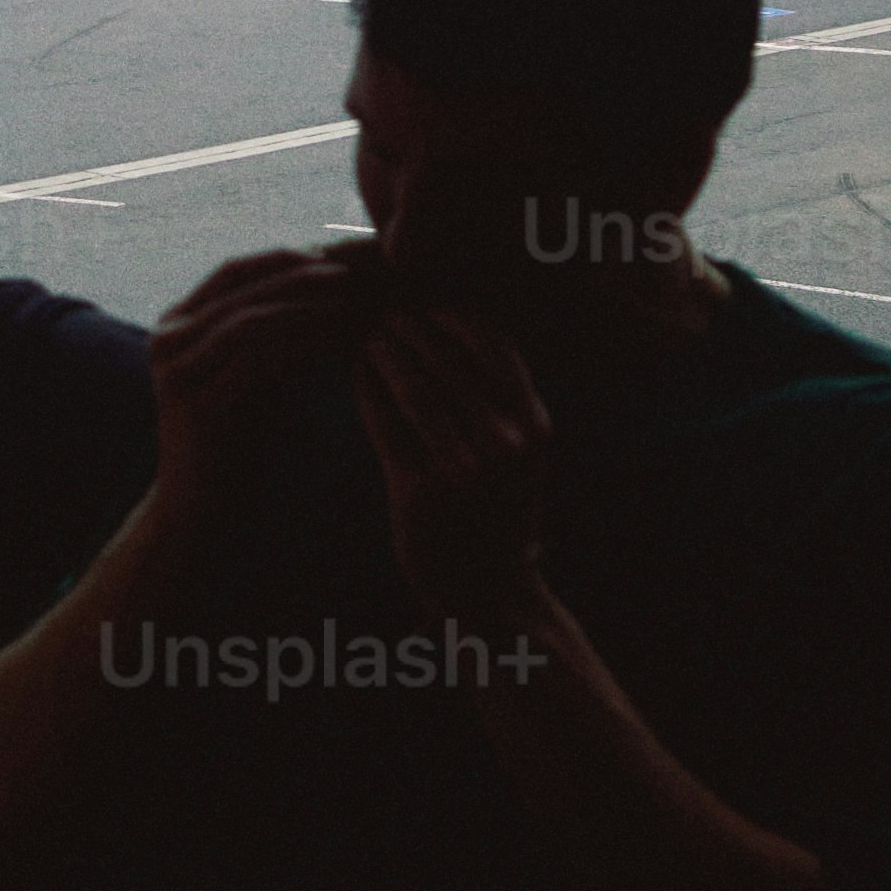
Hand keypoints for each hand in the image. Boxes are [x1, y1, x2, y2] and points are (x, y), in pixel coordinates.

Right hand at [147, 246, 378, 502]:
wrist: (201, 509)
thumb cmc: (236, 443)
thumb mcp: (256, 376)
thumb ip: (276, 334)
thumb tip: (330, 288)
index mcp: (175, 326)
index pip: (231, 272)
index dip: (281, 258)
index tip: (332, 257)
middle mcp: (166, 340)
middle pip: (240, 289)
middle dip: (298, 276)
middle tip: (349, 272)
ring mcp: (175, 371)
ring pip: (248, 321)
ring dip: (303, 306)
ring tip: (348, 302)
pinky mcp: (194, 403)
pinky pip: (256, 360)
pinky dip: (299, 343)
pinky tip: (334, 340)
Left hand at [356, 303, 556, 628]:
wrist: (488, 588)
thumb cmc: (498, 504)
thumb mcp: (520, 448)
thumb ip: (500, 393)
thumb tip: (451, 318)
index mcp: (535, 425)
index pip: (494, 346)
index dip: (455, 317)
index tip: (427, 302)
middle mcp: (506, 445)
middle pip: (448, 361)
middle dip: (411, 328)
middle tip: (384, 311)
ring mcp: (464, 470)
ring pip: (415, 388)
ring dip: (385, 353)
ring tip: (367, 335)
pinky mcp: (421, 493)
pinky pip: (385, 424)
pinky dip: (366, 389)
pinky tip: (355, 372)